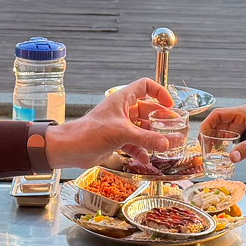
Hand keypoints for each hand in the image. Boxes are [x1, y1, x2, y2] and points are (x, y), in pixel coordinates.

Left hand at [44, 77, 176, 168]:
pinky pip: (135, 143)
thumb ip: (145, 138)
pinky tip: (147, 159)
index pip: (145, 86)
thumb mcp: (121, 133)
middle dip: (161, 119)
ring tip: (168, 146)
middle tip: (175, 128)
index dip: (159, 92)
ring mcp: (120, 126)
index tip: (170, 104)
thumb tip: (165, 143)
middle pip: (148, 110)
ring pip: (143, 129)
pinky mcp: (117, 140)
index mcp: (122, 100)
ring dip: (154, 137)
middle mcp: (122, 111)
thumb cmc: (89, 133)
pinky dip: (142, 150)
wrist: (71, 149)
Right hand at [202, 104, 245, 163]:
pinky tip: (218, 152)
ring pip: (219, 130)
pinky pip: (225, 136)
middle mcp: (239, 117)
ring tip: (208, 151)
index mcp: (243, 113)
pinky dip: (220, 143)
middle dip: (208, 134)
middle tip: (204, 147)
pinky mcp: (241, 133)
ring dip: (213, 139)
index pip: (218, 114)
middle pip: (216, 122)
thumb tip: (232, 158)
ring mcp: (239, 125)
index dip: (207, 124)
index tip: (203, 137)